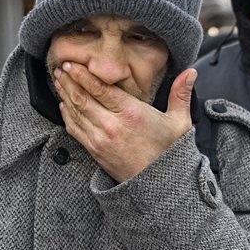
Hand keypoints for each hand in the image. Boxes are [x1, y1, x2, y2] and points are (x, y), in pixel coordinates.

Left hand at [53, 63, 195, 181]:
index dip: (83, 75)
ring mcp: (100, 139)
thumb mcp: (179, 122)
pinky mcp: (94, 151)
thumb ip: (181, 94)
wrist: (158, 185)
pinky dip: (66, 114)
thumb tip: (191, 71)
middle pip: (82, 97)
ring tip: (58, 80)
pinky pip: (74, 128)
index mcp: (132, 113)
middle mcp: (112, 125)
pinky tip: (63, 104)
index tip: (72, 63)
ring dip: (64, 94)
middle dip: (69, 80)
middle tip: (60, 67)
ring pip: (75, 111)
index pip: (100, 89)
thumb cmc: (168, 152)